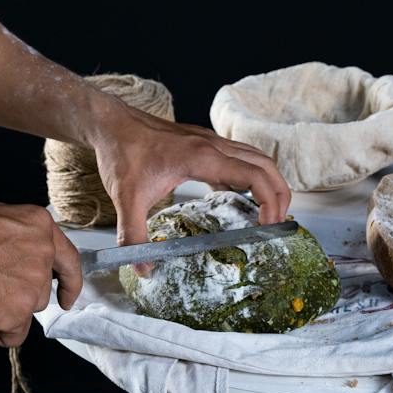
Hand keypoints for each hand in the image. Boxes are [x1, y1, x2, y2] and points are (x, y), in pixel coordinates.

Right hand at [0, 202, 82, 347]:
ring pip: (26, 313)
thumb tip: (16, 259)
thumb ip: (18, 239)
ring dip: (3, 312)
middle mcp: (43, 253)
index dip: (70, 283)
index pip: (68, 259)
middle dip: (16, 297)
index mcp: (39, 226)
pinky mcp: (19, 311)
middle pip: (41, 291)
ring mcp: (34, 283)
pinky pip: (12, 335)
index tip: (67, 298)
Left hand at [92, 106, 292, 276]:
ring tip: (268, 211)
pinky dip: (249, 176)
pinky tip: (238, 197)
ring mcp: (209, 142)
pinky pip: (238, 157)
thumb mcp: (125, 199)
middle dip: (280, 192)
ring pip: (255, 156)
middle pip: (265, 163)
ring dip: (269, 181)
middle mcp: (212, 145)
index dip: (270, 199)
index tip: (269, 225)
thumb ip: (133, 235)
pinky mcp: (203, 143)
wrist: (112, 123)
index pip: (253, 174)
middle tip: (278, 223)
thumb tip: (142, 269)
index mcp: (202, 157)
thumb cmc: (121, 154)